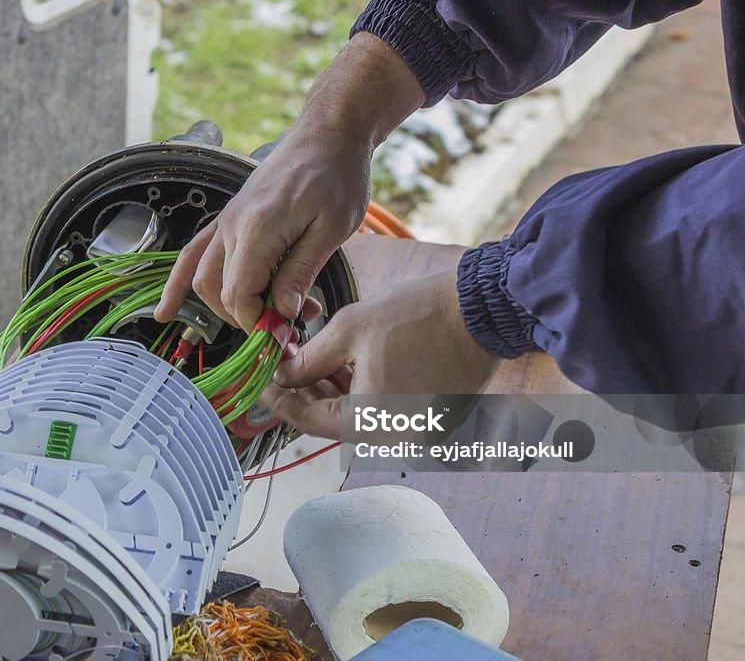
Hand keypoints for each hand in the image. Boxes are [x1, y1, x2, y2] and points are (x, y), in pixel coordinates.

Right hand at [154, 33, 425, 331]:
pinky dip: (177, 284)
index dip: (258, 323)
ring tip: (262, 319)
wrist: (328, 134)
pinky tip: (166, 310)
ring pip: (202, 278)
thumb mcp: (332, 229)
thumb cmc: (338, 176)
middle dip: (247, 319)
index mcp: (259, 227)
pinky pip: (192, 254)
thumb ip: (300, 271)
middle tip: (285, 328)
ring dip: (226, 307)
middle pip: (218, 291)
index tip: (286, 334)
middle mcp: (232, 225)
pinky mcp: (227, 219)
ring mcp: (225, 221)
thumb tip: (280, 313)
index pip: (239, 293)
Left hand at [270, 270, 498, 437]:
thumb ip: (308, 360)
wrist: (481, 308)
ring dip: (334, 391)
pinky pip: (385, 408)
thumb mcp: (348, 331)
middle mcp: (394, 436)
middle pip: (334, 421)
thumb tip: (284, 375)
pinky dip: (363, 390)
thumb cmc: (420, 316)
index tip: (262, 385)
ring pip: (360, 415)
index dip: (280, 400)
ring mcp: (417, 429)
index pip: (308, 421)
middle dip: (307, 392)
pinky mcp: (432, 417)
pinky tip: (348, 365)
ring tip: (313, 361)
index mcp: (369, 422)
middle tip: (285, 368)